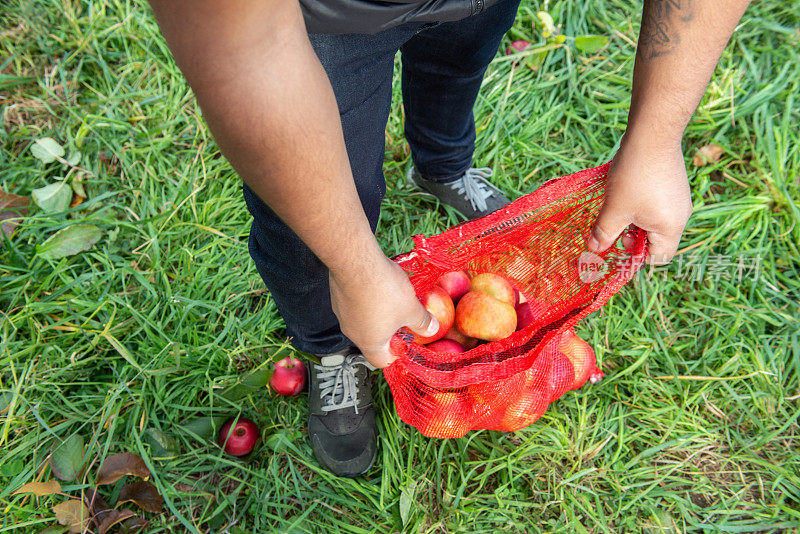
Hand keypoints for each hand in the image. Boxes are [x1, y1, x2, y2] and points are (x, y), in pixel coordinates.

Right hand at [329, 252, 437, 367]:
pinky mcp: (338, 297)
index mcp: (370, 343)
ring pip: (363, 321)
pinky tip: (377, 285)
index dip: (397, 354)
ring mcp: (342, 315)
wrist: (356, 262)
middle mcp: (353, 333)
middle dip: (390, 331)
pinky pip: (355, 305)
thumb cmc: (385, 291)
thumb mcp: (411, 308)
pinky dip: (366, 300)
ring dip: (378, 313)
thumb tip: (432, 330)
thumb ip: (422, 322)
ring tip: (392, 297)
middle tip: (404, 318)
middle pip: (373, 341)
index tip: (407, 340)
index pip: (382, 361)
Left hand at [587, 137, 692, 264]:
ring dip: (634, 220)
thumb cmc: (634, 176)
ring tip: (619, 206)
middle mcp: (681, 215)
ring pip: (654, 221)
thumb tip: (594, 250)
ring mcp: (678, 199)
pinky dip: (640, 205)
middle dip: (632, 238)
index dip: (636, 258)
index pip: (659, 257)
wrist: (651, 135)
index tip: (617, 246)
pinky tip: (626, 191)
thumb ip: (604, 233)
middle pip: (657, 240)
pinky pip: (656, 205)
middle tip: (615, 225)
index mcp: (671, 228)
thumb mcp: (614, 209)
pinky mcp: (673, 185)